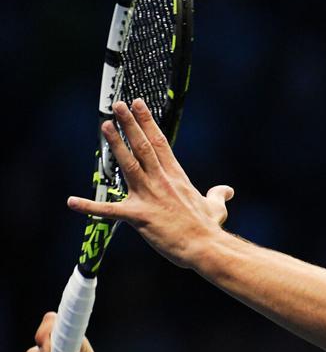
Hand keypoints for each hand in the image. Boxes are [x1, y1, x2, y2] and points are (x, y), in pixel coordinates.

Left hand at [67, 99, 233, 268]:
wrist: (205, 247)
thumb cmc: (209, 228)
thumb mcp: (217, 208)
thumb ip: (218, 195)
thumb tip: (227, 190)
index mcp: (177, 177)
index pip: (160, 143)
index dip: (147, 122)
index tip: (138, 104)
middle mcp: (161, 181)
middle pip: (143, 147)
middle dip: (130, 125)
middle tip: (117, 106)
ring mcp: (149, 197)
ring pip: (129, 165)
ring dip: (117, 145)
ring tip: (105, 126)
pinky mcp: (139, 216)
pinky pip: (109, 212)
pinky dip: (90, 207)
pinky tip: (72, 202)